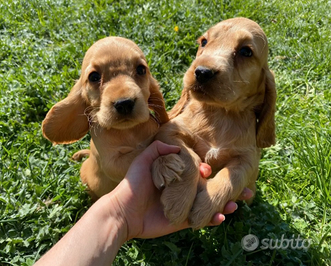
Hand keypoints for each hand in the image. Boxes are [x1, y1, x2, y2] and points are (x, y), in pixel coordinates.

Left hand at [108, 141, 252, 240]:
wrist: (124, 209)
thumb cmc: (133, 183)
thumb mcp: (144, 160)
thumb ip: (158, 149)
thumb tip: (177, 147)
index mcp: (176, 176)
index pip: (198, 172)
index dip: (209, 171)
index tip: (213, 169)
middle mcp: (183, 191)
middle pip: (209, 188)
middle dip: (226, 187)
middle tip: (244, 188)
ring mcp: (185, 206)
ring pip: (210, 204)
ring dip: (225, 204)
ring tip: (238, 203)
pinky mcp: (183, 221)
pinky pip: (202, 220)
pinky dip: (214, 219)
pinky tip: (222, 216)